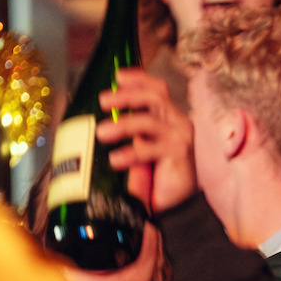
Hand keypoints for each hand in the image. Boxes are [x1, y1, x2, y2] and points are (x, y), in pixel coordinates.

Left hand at [95, 68, 196, 213]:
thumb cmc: (158, 173)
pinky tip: (115, 159)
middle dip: (126, 95)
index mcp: (167, 116)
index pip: (156, 89)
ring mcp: (179, 138)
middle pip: (154, 97)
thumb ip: (131, 130)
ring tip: (102, 133)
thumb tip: (101, 118)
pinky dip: (130, 153)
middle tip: (104, 101)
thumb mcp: (142, 145)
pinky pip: (150, 149)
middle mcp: (177, 122)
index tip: (118, 77)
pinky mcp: (178, 155)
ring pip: (149, 121)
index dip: (139, 78)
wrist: (177, 203)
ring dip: (123, 124)